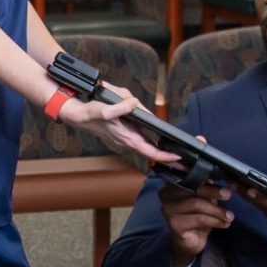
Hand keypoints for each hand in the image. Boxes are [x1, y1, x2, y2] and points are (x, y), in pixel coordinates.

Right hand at [56, 85, 177, 163]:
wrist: (78, 114)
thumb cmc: (90, 112)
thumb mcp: (103, 107)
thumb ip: (119, 107)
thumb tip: (133, 104)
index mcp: (126, 137)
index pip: (150, 151)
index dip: (165, 156)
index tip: (179, 158)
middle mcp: (128, 140)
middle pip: (153, 152)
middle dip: (169, 158)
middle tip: (188, 162)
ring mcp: (128, 138)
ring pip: (150, 147)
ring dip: (164, 151)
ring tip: (180, 154)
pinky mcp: (127, 133)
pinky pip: (144, 140)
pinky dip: (155, 143)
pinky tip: (164, 142)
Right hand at [159, 179, 235, 265]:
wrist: (190, 242)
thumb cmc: (196, 219)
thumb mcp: (205, 200)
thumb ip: (211, 190)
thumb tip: (229, 184)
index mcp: (173, 184)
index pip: (191, 177)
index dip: (208, 180)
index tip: (224, 184)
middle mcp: (167, 195)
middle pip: (193, 188)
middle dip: (213, 192)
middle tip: (228, 195)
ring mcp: (168, 209)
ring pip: (197, 204)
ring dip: (216, 210)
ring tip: (229, 216)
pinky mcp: (174, 223)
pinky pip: (199, 219)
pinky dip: (215, 221)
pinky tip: (223, 224)